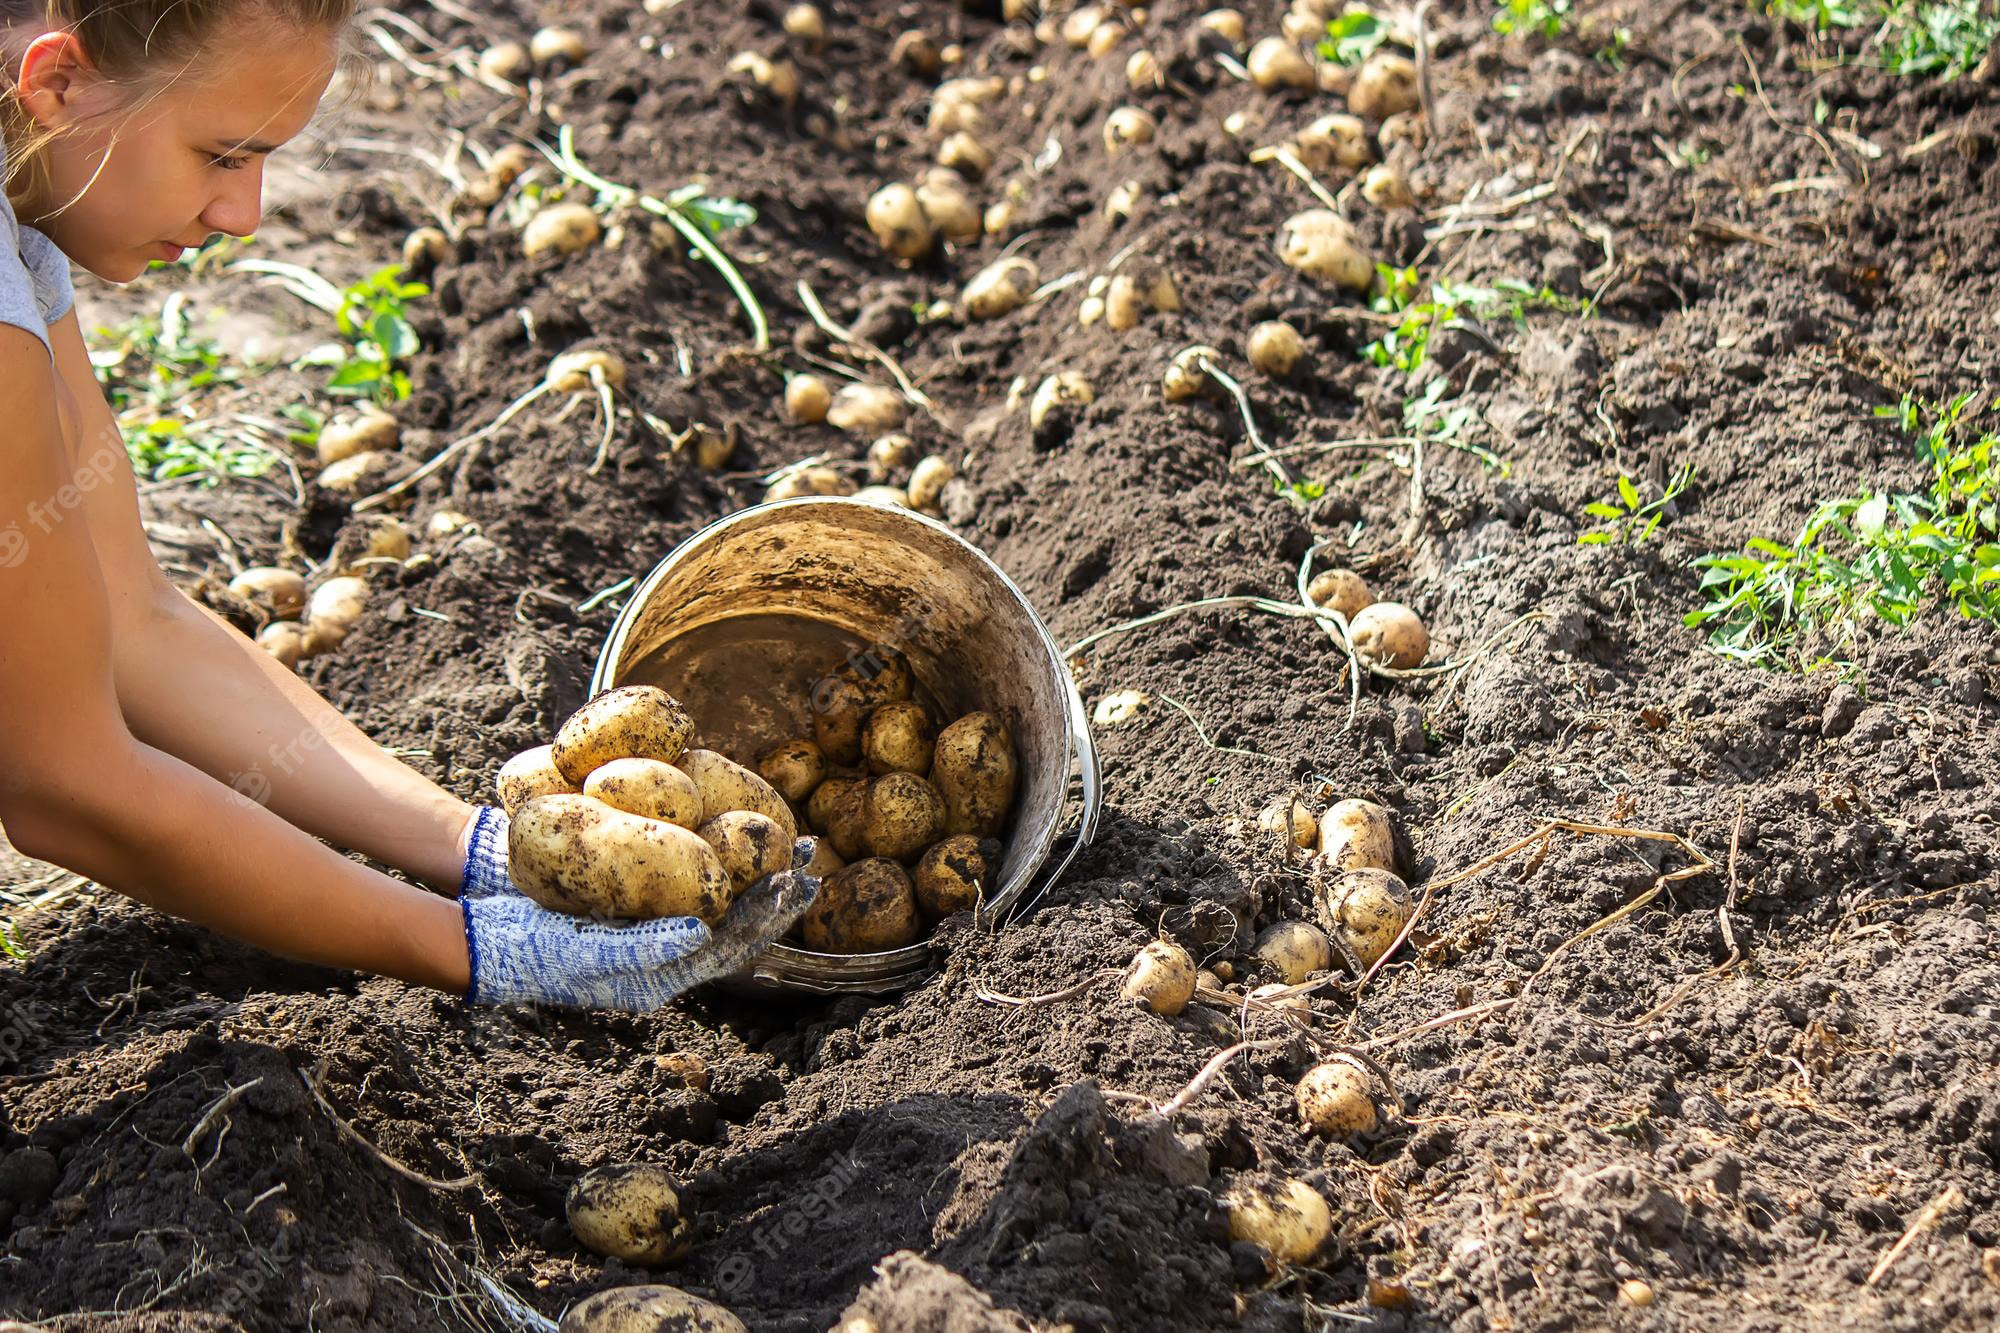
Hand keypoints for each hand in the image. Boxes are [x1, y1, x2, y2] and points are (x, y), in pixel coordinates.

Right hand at [454, 806, 819, 1009]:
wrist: (478, 923)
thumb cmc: (527, 948)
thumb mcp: (581, 951)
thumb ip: (640, 948)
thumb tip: (701, 935)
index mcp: (659, 978)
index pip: (730, 948)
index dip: (767, 915)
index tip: (798, 880)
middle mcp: (662, 954)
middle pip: (734, 919)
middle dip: (773, 887)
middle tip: (811, 849)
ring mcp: (648, 922)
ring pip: (715, 894)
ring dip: (750, 865)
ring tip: (785, 834)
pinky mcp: (632, 892)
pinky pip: (683, 873)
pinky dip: (711, 850)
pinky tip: (728, 821)